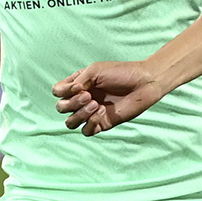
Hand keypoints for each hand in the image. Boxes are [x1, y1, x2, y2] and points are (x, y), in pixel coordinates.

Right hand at [52, 61, 166, 136]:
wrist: (143, 83)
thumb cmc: (121, 72)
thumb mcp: (95, 70)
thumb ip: (78, 81)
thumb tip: (69, 94)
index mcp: (79, 84)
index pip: (58, 92)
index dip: (63, 91)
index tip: (79, 86)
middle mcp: (82, 99)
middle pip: (61, 108)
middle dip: (72, 103)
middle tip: (89, 96)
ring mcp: (91, 112)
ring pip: (71, 122)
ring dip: (79, 114)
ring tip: (95, 104)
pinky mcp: (102, 124)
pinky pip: (86, 131)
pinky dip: (90, 123)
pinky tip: (102, 112)